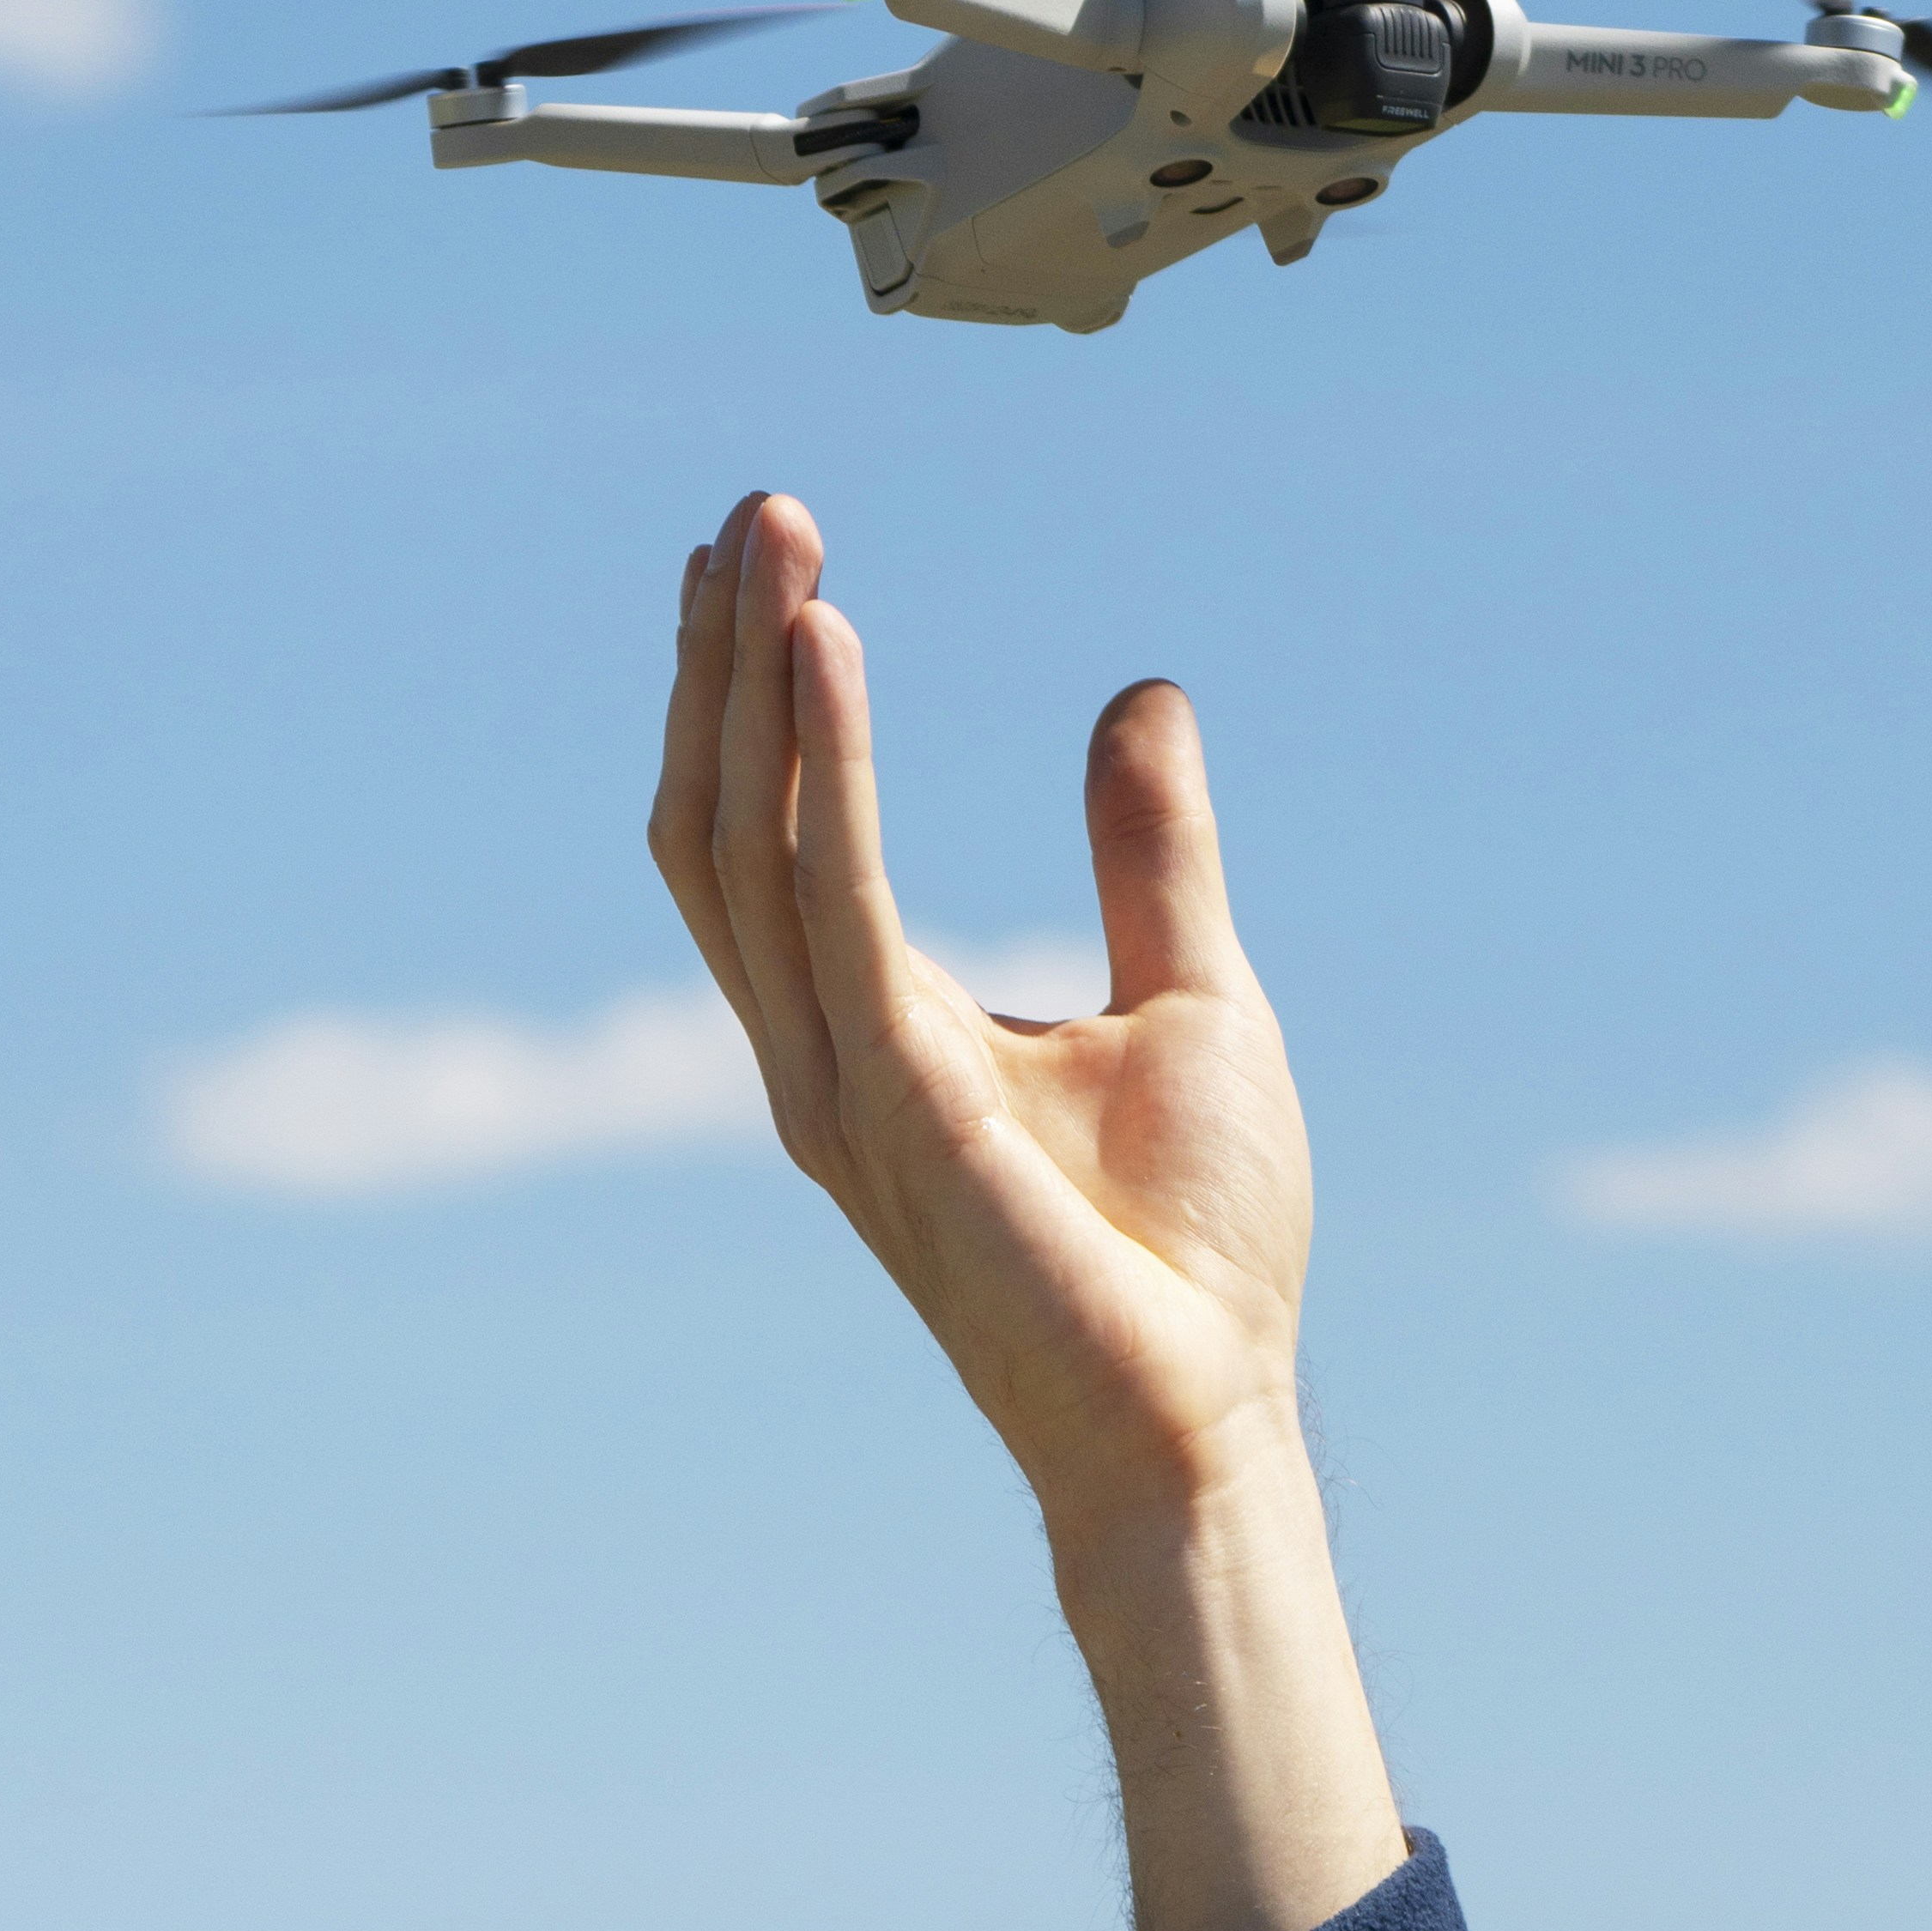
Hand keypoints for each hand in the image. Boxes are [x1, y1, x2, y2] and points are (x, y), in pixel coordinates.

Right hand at [650, 492, 1401, 1930]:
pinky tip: (825, 647)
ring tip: (771, 541)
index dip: (748, 699)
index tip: (762, 562)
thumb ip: (1147, 854)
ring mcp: (845, 1083)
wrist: (1209, 1419)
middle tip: (752, 511)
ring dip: (751, 683)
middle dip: (722, 663)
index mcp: (872, 1035)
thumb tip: (1142, 696)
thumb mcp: (1188, 999)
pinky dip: (825, 763)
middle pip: (725, 822)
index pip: (767, 835)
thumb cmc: (1197, 1253)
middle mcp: (822, 1055)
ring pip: (750, 845)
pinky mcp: (901, 1098)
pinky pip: (838, 897)